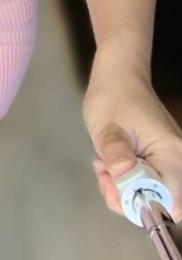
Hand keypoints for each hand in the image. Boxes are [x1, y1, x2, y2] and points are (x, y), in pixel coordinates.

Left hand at [83, 74, 181, 222]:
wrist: (118, 75)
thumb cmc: (112, 97)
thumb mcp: (107, 127)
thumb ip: (116, 153)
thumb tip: (124, 174)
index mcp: (170, 154)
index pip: (171, 201)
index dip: (141, 202)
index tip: (114, 181)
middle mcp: (176, 160)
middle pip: (159, 202)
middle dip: (127, 196)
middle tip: (104, 172)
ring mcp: (168, 160)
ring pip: (149, 193)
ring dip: (122, 187)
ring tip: (104, 163)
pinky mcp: (158, 159)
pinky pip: (145, 182)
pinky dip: (125, 179)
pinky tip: (110, 162)